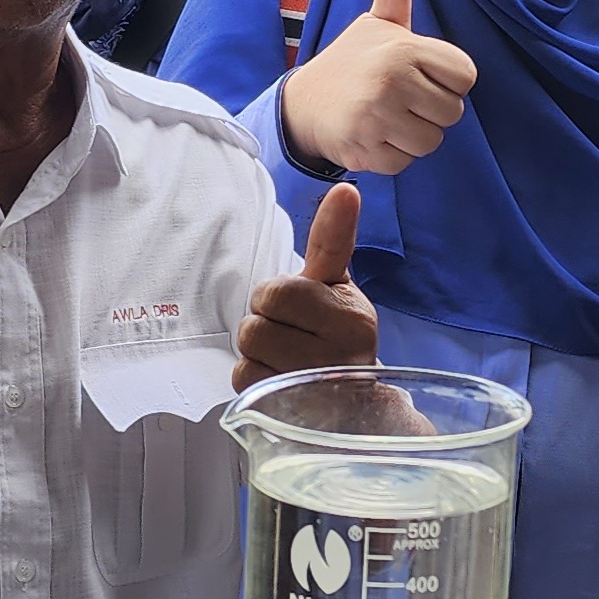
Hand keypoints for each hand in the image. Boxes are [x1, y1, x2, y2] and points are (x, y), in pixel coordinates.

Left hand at [237, 184, 379, 389]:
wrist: (354, 403)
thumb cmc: (338, 334)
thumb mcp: (338, 287)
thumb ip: (332, 240)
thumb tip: (346, 189)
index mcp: (351, 316)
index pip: (280, 291)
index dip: (276, 296)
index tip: (296, 305)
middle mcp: (339, 354)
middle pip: (258, 320)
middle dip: (266, 321)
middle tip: (290, 332)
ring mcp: (314, 386)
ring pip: (250, 348)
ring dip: (258, 350)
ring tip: (286, 355)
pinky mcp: (290, 409)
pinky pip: (244, 378)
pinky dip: (254, 376)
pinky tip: (278, 378)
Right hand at [279, 0, 479, 173]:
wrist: (303, 104)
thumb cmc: (352, 62)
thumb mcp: (378, 22)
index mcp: (404, 47)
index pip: (465, 77)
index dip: (447, 81)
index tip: (420, 76)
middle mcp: (392, 79)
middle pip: (453, 113)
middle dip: (431, 111)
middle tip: (400, 99)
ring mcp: (378, 116)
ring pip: (432, 141)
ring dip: (414, 136)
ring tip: (388, 118)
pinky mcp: (365, 148)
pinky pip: (406, 163)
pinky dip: (393, 156)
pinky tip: (374, 136)